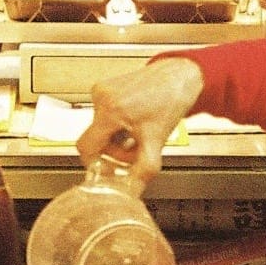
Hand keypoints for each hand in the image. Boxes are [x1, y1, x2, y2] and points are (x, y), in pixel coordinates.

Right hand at [77, 56, 204, 181]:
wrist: (180, 75)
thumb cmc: (171, 99)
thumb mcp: (157, 140)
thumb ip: (143, 169)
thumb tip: (132, 189)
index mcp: (110, 110)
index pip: (86, 147)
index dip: (95, 164)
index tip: (107, 171)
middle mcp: (101, 97)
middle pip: (96, 140)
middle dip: (115, 152)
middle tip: (135, 154)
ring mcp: (103, 91)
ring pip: (102, 129)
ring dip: (119, 140)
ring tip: (139, 137)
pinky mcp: (107, 88)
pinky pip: (106, 116)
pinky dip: (119, 126)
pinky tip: (136, 124)